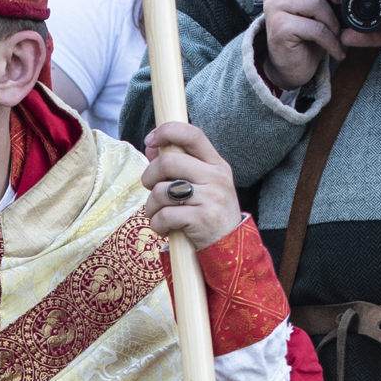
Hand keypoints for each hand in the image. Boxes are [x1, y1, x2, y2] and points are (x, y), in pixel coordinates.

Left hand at [140, 121, 242, 249]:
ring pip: (162, 190)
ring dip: (150, 206)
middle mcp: (216, 177)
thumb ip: (179, 165)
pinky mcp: (202, 219)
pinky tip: (164, 228)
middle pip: (168, 161)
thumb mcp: (202, 186)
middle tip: (149, 188)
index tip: (151, 139)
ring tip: (157, 214)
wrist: (230, 248)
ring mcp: (211, 198)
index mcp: (216, 164)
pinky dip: (157, 224)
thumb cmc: (209, 214)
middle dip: (149, 175)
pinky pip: (165, 215)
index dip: (168, 131)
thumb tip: (152, 146)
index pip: (192, 135)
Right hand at [258, 0, 343, 88]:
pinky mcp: (279, 27)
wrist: (292, 63)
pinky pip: (314, 27)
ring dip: (333, 21)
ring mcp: (273, 7)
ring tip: (337, 33)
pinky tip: (336, 48)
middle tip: (339, 2)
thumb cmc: (305, 29)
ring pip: (314, 1)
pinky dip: (331, 40)